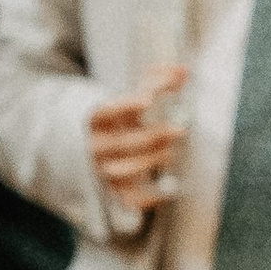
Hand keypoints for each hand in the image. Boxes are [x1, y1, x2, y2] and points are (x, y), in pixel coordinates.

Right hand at [88, 59, 187, 218]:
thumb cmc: (115, 119)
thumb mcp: (128, 98)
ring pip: (125, 170)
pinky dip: (148, 198)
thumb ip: (154, 82)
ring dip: (152, 161)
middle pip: (123, 143)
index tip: (148, 99)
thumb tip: (185, 70)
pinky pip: (128, 199)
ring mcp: (103, 168)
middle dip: (154, 136)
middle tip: (179, 130)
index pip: (107, 111)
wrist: (84, 146)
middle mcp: (96, 145)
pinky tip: (168, 190)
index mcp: (95, 118)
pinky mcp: (113, 189)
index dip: (126, 105)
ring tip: (171, 152)